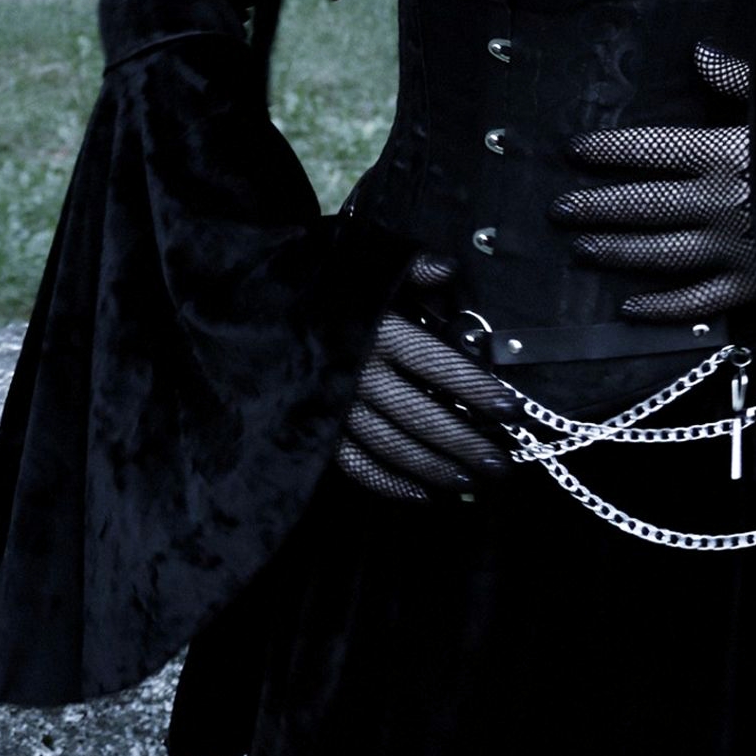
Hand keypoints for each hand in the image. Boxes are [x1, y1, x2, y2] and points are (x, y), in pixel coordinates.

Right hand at [333, 256, 521, 504]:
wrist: (243, 304)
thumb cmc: (314, 281)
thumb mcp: (360, 261)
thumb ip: (408, 267)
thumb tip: (448, 270)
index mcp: (373, 329)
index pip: (436, 364)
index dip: (476, 389)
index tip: (512, 409)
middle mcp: (354, 373)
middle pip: (418, 414)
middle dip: (464, 443)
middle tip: (503, 465)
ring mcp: (331, 407)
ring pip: (390, 446)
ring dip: (434, 468)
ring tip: (473, 482)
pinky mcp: (312, 429)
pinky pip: (354, 465)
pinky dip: (389, 483)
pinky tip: (423, 494)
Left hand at [552, 44, 755, 321]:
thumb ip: (741, 79)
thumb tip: (699, 51)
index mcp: (726, 153)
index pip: (652, 150)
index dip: (610, 150)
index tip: (575, 151)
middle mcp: (719, 204)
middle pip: (644, 205)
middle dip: (597, 206)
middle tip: (560, 209)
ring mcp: (733, 251)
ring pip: (659, 253)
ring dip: (616, 251)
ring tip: (582, 250)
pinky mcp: (753, 289)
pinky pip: (697, 304)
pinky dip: (661, 308)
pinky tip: (631, 308)